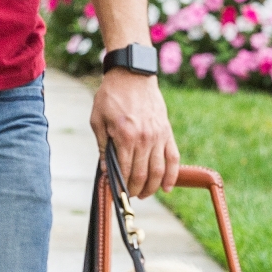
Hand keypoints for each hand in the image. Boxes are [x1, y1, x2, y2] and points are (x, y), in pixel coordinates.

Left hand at [90, 71, 178, 199]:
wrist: (132, 75)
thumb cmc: (111, 96)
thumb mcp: (97, 120)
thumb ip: (102, 147)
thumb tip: (107, 171)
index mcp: (124, 136)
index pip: (124, 171)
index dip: (120, 187)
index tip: (117, 196)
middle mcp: (144, 138)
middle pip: (142, 175)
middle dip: (135, 191)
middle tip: (129, 197)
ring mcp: (158, 136)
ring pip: (158, 171)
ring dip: (152, 188)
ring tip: (144, 194)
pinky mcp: (167, 132)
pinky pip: (173, 158)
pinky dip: (172, 175)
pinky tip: (167, 187)